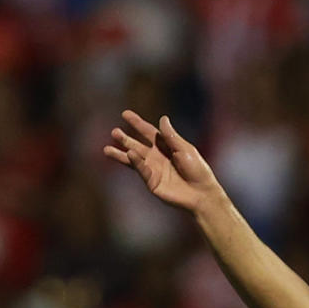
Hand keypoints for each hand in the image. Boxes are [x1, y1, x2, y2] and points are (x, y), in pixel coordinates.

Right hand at [104, 111, 222, 213]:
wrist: (202, 193)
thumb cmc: (197, 170)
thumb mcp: (185, 149)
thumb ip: (171, 136)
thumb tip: (162, 118)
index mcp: (165, 146)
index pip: (148, 132)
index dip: (137, 123)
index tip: (125, 114)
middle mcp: (157, 157)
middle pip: (137, 145)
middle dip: (125, 139)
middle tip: (114, 132)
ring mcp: (153, 170)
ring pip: (133, 160)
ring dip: (121, 154)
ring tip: (106, 149)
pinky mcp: (152, 183)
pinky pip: (142, 170)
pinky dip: (136, 162)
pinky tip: (129, 154)